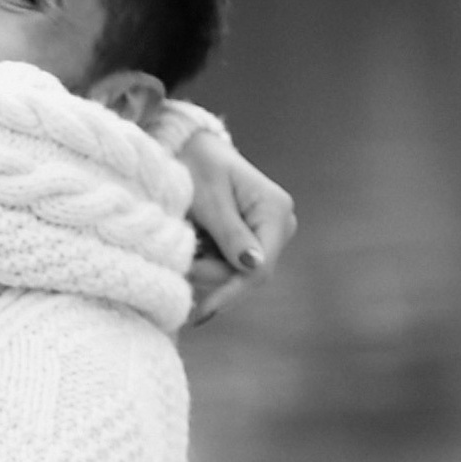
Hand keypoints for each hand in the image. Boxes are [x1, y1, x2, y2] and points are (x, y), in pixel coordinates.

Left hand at [172, 120, 294, 321]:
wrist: (191, 148)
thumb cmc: (198, 166)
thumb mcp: (209, 199)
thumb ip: (230, 233)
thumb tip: (253, 267)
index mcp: (275, 211)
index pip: (259, 267)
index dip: (231, 292)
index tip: (201, 312)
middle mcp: (279, 226)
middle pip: (246, 275)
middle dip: (210, 274)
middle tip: (180, 257)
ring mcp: (268, 235)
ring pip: (235, 274)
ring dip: (205, 266)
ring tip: (187, 237)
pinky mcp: (252, 241)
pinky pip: (228, 265)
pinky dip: (206, 260)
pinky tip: (195, 241)